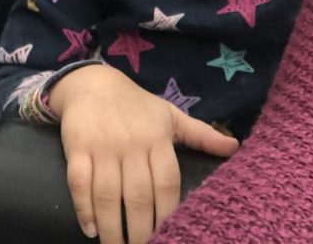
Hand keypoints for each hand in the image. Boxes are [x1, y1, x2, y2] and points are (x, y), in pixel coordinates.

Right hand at [48, 64, 238, 243]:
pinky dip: (83, 209)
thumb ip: (201, 134)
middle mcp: (131, 144)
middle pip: (137, 195)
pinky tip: (91, 230)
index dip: (168, 214)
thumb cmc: (137, 105)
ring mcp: (102, 147)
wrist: (93, 83)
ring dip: (112, 228)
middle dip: (140, 230)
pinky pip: (79, 183)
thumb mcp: (171, 115)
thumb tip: (235, 147)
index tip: (171, 237)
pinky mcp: (77, 147)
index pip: (167, 183)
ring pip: (107, 194)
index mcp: (157, 138)